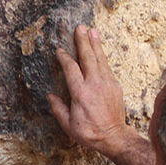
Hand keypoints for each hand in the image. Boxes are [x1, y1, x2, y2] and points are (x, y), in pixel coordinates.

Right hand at [47, 25, 135, 158]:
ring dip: (95, 44)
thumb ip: (58, 109)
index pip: (71, 69)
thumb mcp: (69, 125)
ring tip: (92, 30)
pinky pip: (106, 66)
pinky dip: (102, 56)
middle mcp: (95, 85)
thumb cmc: (90, 133)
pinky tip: (99, 50)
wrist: (115, 137)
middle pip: (88, 58)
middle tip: (80, 27)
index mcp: (81, 93)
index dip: (64, 58)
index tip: (59, 50)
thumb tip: (50, 96)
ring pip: (100, 59)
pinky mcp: (115, 86)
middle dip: (83, 41)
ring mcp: (107, 83)